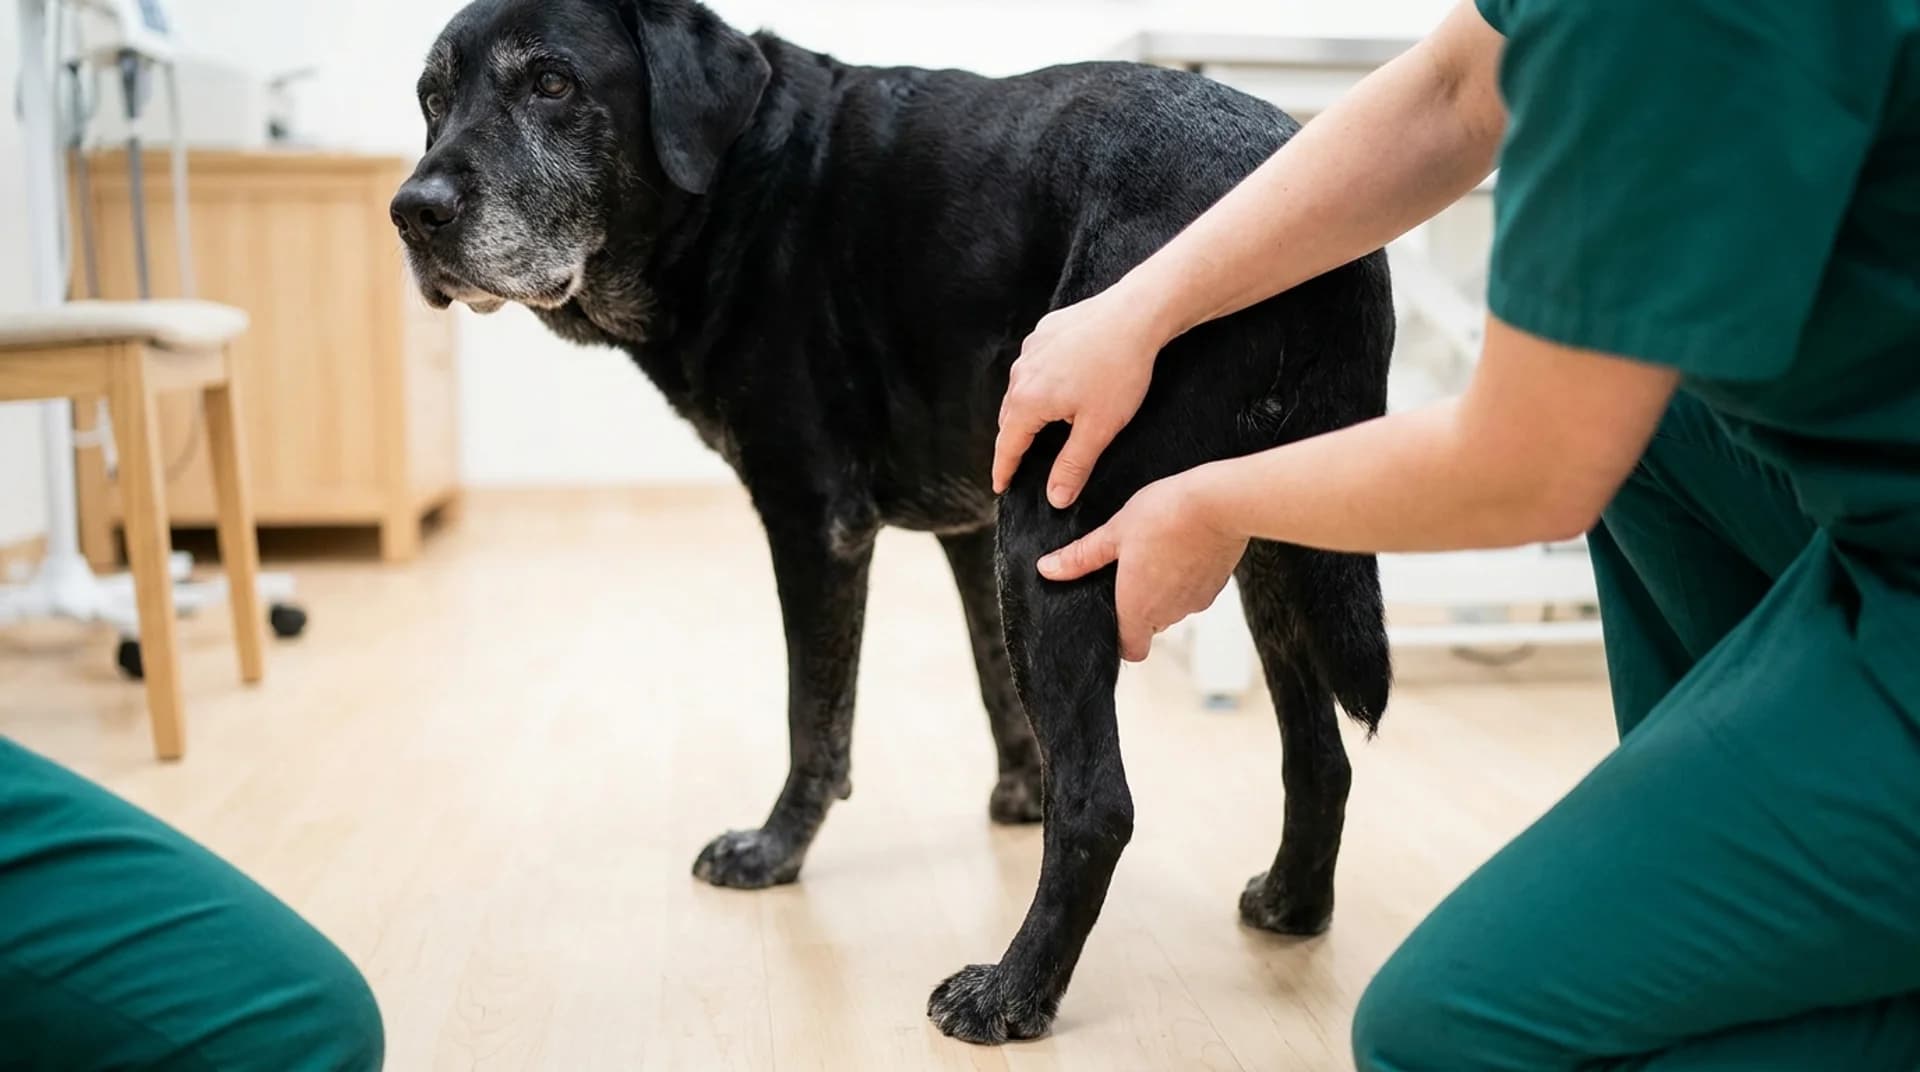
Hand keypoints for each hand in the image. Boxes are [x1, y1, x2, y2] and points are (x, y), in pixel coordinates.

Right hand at [993, 285, 1173, 506]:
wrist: (1134, 314)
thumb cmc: (1119, 372)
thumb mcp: (1099, 428)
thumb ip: (1073, 465)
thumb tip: (1056, 499)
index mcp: (1028, 401)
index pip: (1008, 445)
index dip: (1003, 469)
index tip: (999, 486)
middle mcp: (1021, 373)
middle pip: (1010, 417)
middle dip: (1013, 441)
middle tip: (1017, 462)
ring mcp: (1031, 349)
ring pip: (1020, 389)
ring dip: (1026, 410)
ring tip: (1038, 426)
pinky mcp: (1045, 331)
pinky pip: (1034, 364)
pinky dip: (1038, 382)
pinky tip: (1058, 385)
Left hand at [1038, 470, 1247, 661]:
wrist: (1221, 502)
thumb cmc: (1165, 515)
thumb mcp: (1114, 532)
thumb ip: (1081, 557)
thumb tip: (1047, 569)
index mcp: (1139, 608)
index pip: (1130, 649)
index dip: (1119, 638)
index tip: (1111, 613)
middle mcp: (1170, 612)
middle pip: (1150, 626)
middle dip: (1139, 606)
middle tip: (1128, 570)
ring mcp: (1196, 601)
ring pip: (1173, 607)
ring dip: (1163, 590)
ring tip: (1154, 552)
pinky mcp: (1217, 586)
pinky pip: (1194, 592)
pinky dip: (1185, 578)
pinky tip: (1179, 548)